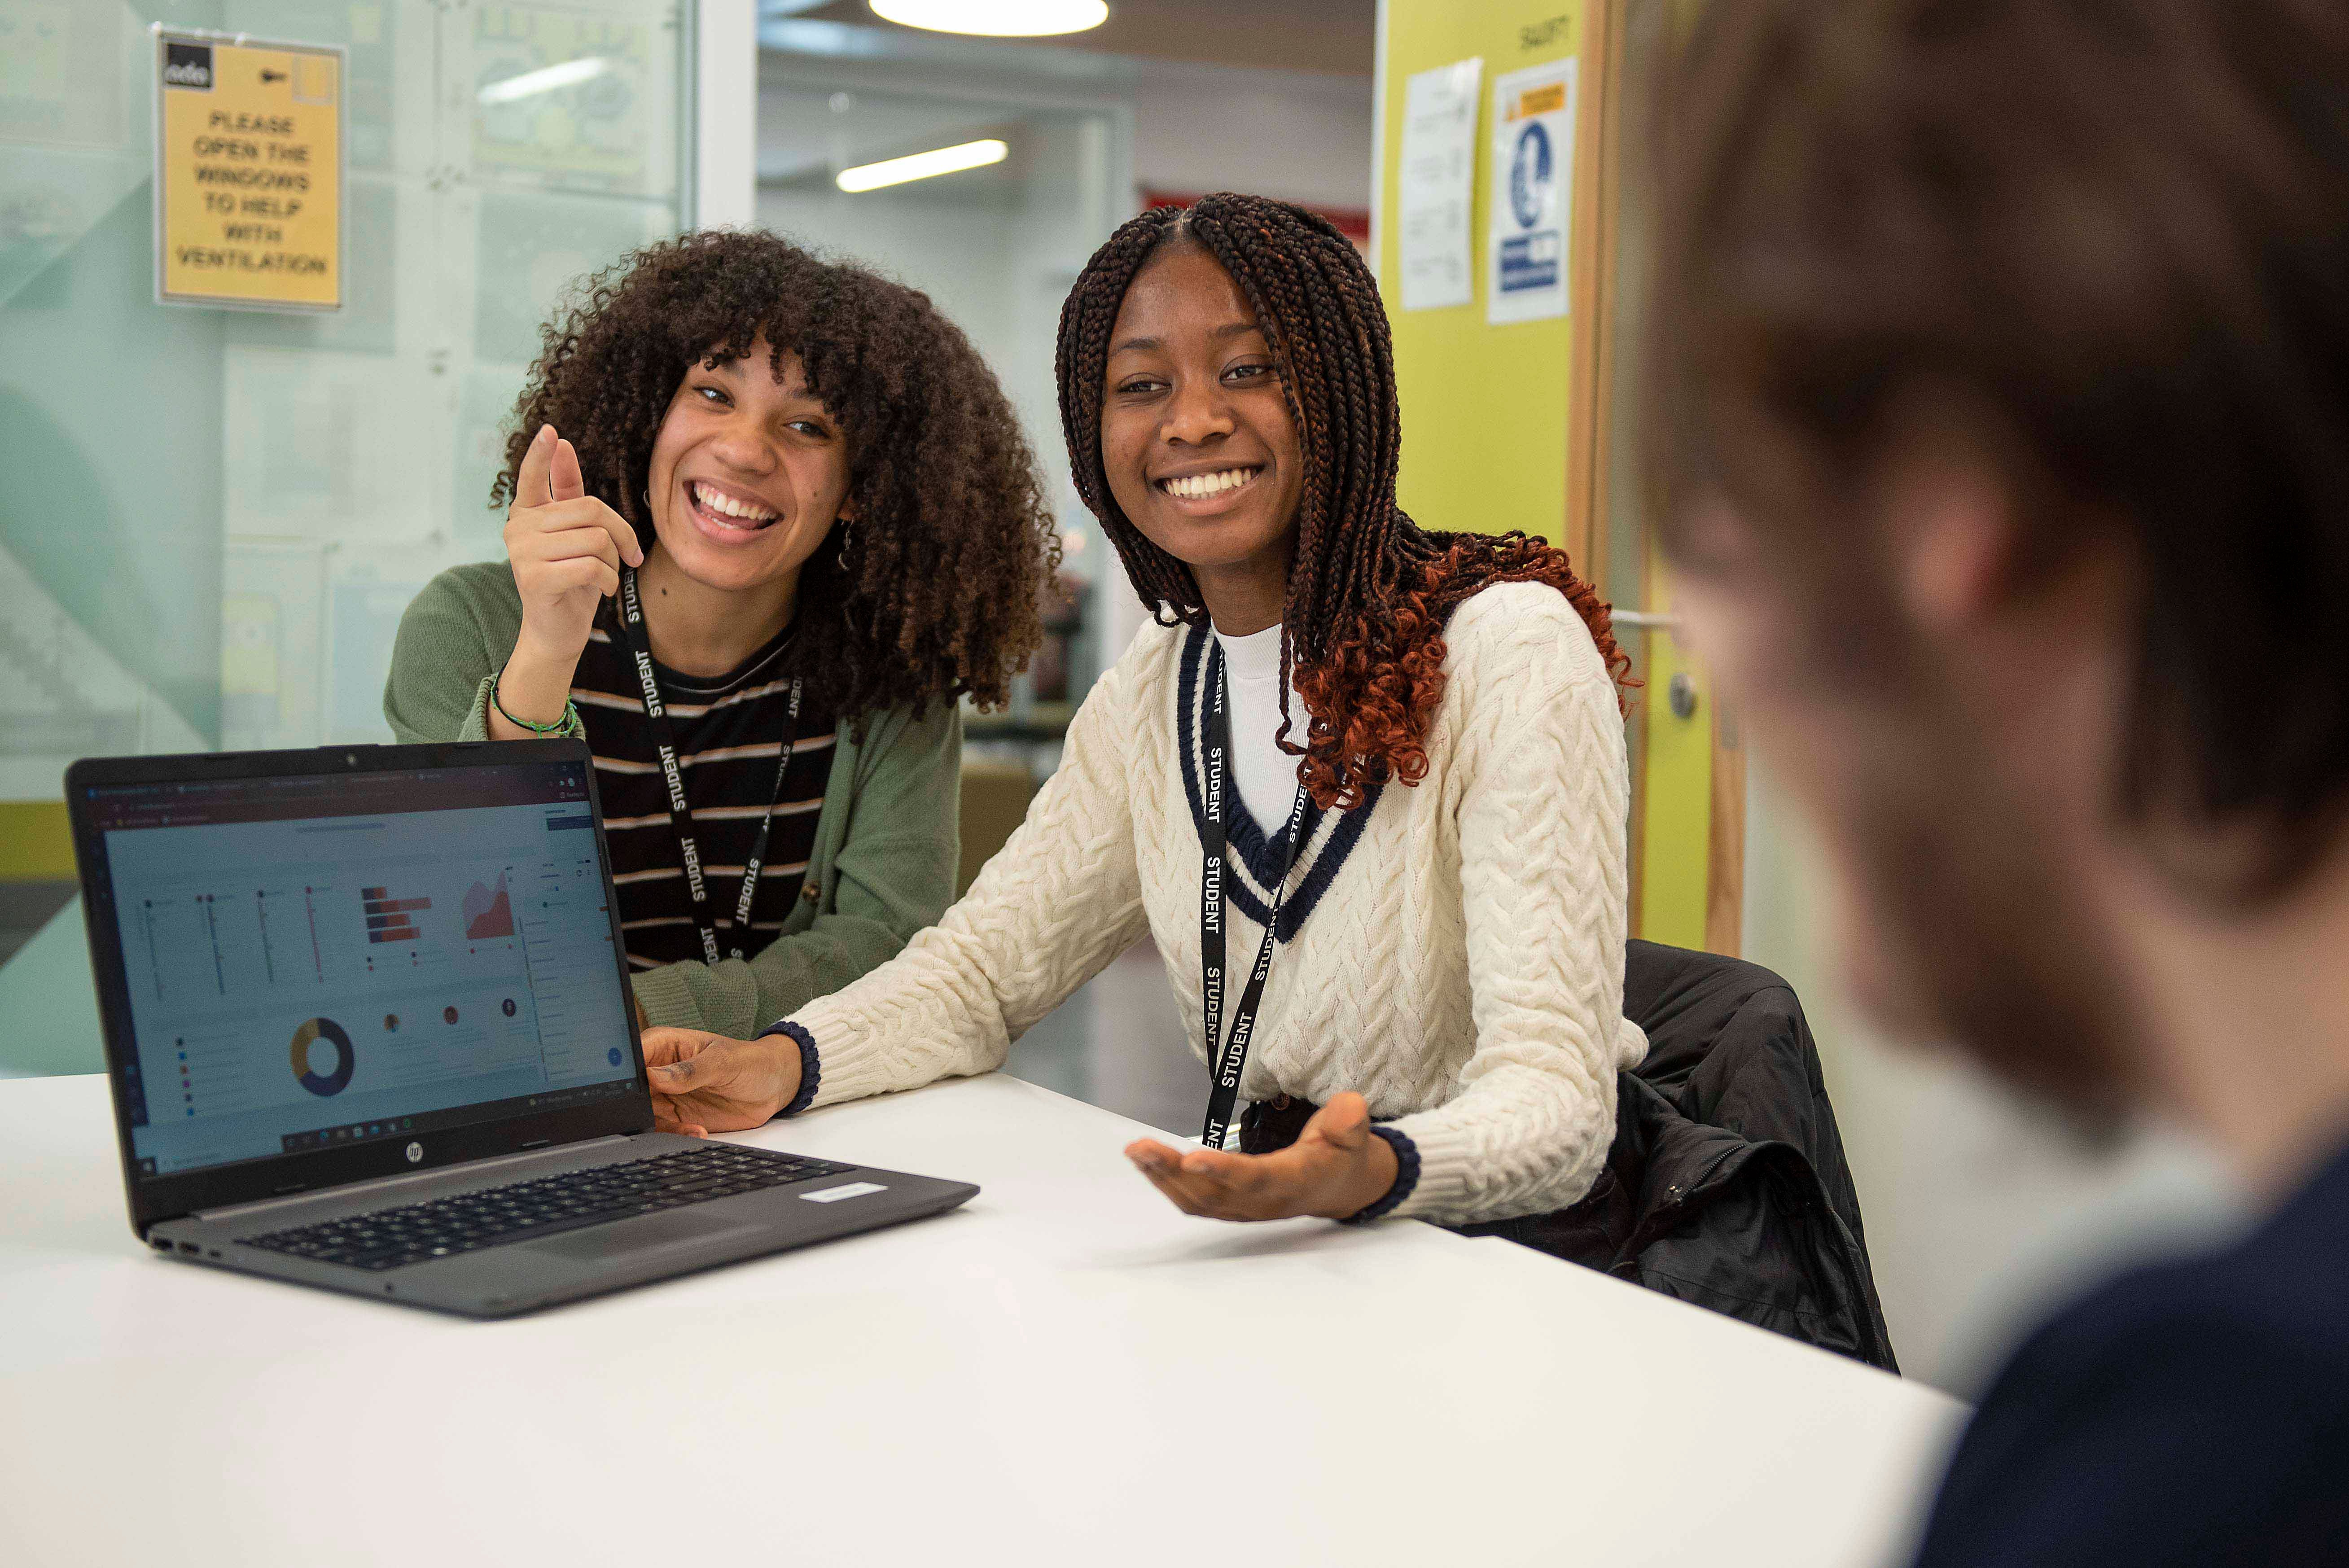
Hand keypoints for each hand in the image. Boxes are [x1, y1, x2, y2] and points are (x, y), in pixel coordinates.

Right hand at [500, 423, 644, 692]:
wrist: (557, 632)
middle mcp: (518, 528)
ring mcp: (522, 552)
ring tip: (602, 576)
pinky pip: (592, 566)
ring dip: (613, 563)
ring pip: (595, 539)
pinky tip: (599, 590)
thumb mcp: (574, 535)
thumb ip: (567, 493)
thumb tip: (563, 444)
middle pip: (590, 510)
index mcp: (527, 514)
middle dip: (620, 534)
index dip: (542, 454)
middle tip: (628, 556)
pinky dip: (607, 581)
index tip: (551, 431)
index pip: (531, 477)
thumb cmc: (571, 581)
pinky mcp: (534, 577)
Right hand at [640, 1027, 801, 1135]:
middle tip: (651, 1113)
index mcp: (665, 1045)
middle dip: (633, 1103)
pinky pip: (663, 1131)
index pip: (633, 1053)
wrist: (773, 1086)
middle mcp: (659, 1071)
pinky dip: (676, 1135)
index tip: (632, 1085)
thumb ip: (690, 1070)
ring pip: (642, 1113)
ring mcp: (666, 1096)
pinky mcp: (677, 1118)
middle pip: (629, 1088)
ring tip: (690, 1127)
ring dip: (658, 1124)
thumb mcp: (724, 1061)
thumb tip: (654, 1076)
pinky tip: (699, 1131)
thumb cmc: (750, 1060)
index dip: (624, 1069)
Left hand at [1124, 1092, 1399, 1221]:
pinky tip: (1146, 1162)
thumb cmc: (1342, 1153)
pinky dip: (1167, 1183)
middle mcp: (1265, 1202)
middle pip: (1214, 1194)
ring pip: (1198, 1201)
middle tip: (1142, 1148)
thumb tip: (1347, 1107)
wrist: (1341, 1186)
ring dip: (1163, 1177)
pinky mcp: (1231, 1206)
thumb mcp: (1354, 1133)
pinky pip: (1194, 1202)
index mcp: (1296, 1181)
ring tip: (1136, 1151)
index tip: (1192, 1157)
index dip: (1225, 1171)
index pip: (1257, 1178)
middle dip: (1174, 1172)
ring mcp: (1245, 1208)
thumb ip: (1349, 1122)